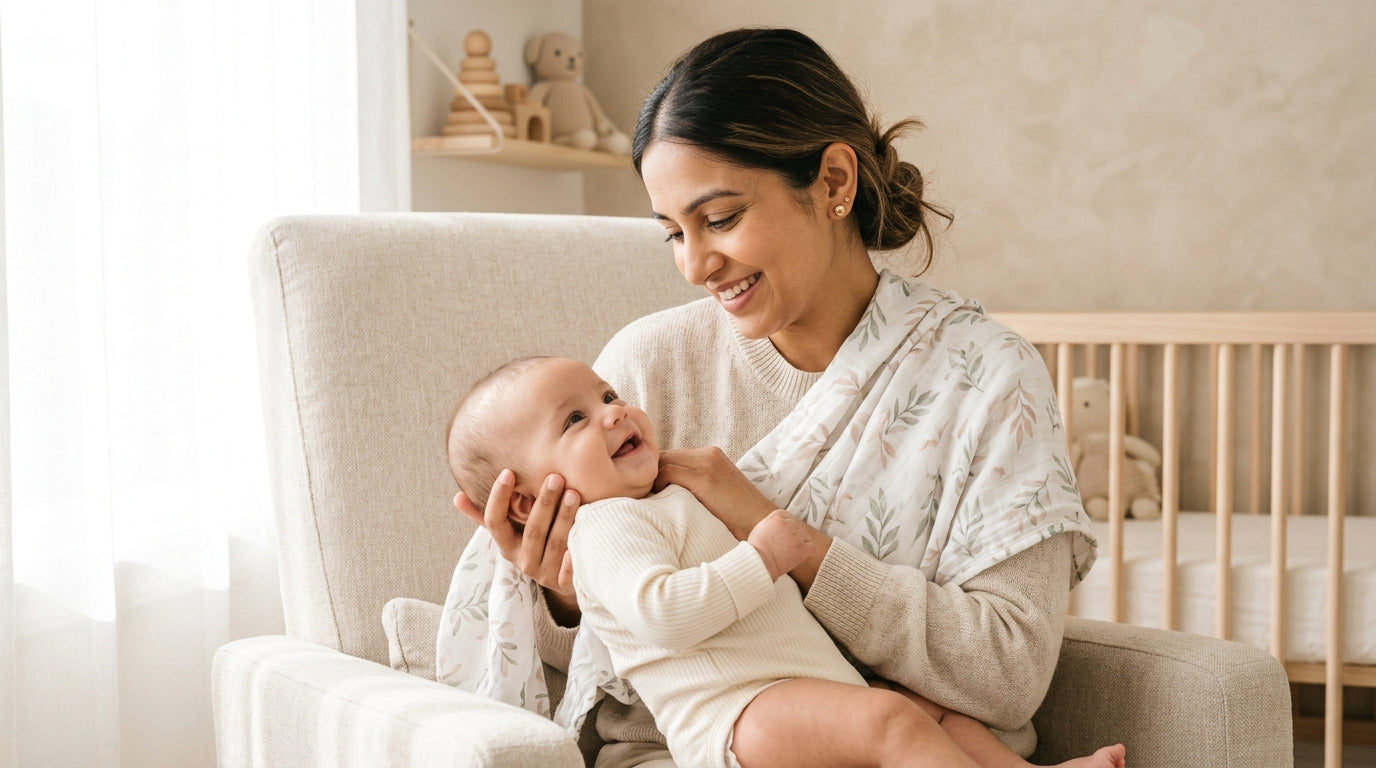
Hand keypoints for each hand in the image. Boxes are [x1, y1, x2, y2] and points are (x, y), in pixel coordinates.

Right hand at [454, 469, 579, 622]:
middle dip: (544, 503)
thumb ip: (485, 516)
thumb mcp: (510, 534)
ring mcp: (545, 574)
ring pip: (554, 544)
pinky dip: (572, 561)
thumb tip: (456, 497)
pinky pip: (569, 574)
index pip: (495, 522)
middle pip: (533, 531)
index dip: (498, 498)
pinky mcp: (566, 585)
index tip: (508, 472)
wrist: (564, 581)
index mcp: (507, 546)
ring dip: (564, 518)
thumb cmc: (536, 546)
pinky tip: (580, 542)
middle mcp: (524, 561)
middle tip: (555, 477)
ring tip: (574, 494)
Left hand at [655, 447, 774, 540]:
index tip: (646, 491)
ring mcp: (707, 464)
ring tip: (648, 502)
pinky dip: (657, 486)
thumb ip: (695, 485)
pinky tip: (658, 504)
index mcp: (711, 455)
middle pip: (663, 455)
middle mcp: (708, 454)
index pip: (670, 455)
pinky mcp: (705, 478)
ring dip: (650, 481)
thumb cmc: (739, 518)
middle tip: (641, 497)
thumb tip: (665, 492)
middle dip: (648, 474)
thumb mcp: (717, 493)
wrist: (764, 525)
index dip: (654, 472)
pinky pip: (667, 472)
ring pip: (662, 461)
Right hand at [747, 509, 815, 579]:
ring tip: (787, 552)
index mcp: (777, 515)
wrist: (759, 563)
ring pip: (805, 537)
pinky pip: (811, 547)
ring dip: (799, 544)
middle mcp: (788, 522)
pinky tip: (797, 556)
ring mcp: (796, 535)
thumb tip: (781, 523)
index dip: (786, 529)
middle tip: (782, 547)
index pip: (789, 518)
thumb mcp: (761, 527)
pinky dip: (806, 552)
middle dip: (792, 537)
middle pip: (797, 527)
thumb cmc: (756, 549)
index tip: (780, 537)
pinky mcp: (803, 548)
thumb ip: (773, 522)